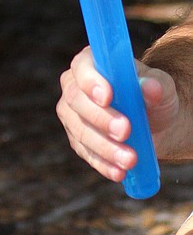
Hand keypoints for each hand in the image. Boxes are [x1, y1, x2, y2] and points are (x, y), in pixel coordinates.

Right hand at [57, 45, 178, 181]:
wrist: (154, 122)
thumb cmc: (152, 96)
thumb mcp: (161, 87)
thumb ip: (157, 85)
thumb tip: (151, 88)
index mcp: (90, 63)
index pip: (82, 68)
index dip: (91, 82)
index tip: (107, 97)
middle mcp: (74, 86)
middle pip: (76, 101)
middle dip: (101, 118)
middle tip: (125, 131)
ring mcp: (73, 115)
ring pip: (80, 131)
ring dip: (104, 147)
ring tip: (130, 159)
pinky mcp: (77, 140)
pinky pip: (86, 153)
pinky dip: (103, 164)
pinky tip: (119, 171)